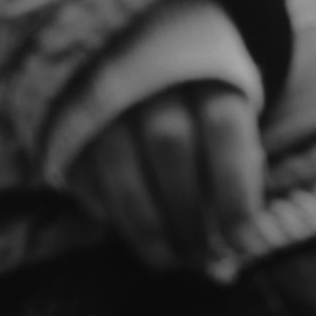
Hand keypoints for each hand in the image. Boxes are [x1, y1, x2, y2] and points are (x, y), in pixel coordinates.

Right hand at [67, 81, 263, 281]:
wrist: (145, 57)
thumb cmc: (203, 99)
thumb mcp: (234, 114)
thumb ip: (239, 167)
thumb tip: (238, 242)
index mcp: (204, 69)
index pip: (223, 128)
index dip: (234, 191)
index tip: (243, 241)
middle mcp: (153, 75)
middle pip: (168, 144)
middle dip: (186, 213)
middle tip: (201, 256)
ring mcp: (108, 93)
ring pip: (119, 160)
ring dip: (144, 223)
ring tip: (167, 258)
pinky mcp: (72, 116)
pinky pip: (85, 169)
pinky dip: (108, 208)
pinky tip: (132, 230)